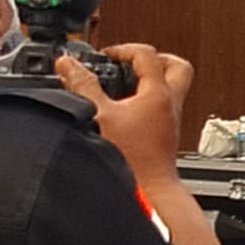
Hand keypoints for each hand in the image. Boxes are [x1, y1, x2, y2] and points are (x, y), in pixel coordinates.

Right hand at [56, 43, 194, 187]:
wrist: (148, 195)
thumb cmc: (132, 162)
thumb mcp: (98, 115)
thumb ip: (82, 86)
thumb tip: (68, 65)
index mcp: (158, 94)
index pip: (148, 55)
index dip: (124, 49)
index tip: (106, 55)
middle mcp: (170, 105)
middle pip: (176, 66)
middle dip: (154, 58)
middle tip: (130, 61)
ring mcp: (170, 121)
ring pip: (172, 87)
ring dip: (151, 80)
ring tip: (124, 82)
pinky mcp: (165, 136)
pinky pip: (162, 108)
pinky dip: (146, 101)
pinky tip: (124, 110)